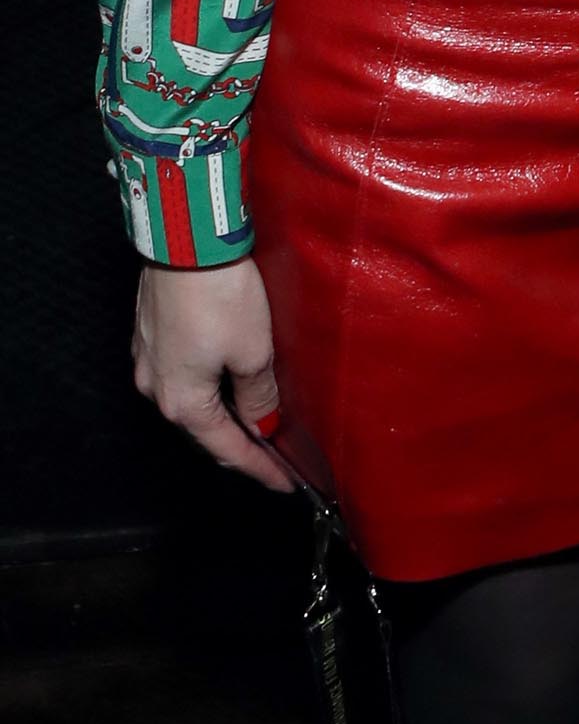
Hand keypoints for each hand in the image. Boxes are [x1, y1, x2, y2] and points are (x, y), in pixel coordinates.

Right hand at [132, 258, 293, 491]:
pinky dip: (208, 382)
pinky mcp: (151, 330)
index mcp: (182, 403)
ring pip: (192, 397)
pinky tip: (229, 376)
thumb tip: (262, 421)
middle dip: (240, 441)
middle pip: (205, 426)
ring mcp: (148, 357)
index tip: (286, 483)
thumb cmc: (220, 296)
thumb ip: (258, 395)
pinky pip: (182, 369)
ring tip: (257, 417)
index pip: (227, 449)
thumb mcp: (253, 351)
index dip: (260, 468)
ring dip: (223, 409)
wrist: (184, 240)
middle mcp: (155, 387)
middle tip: (274, 454)